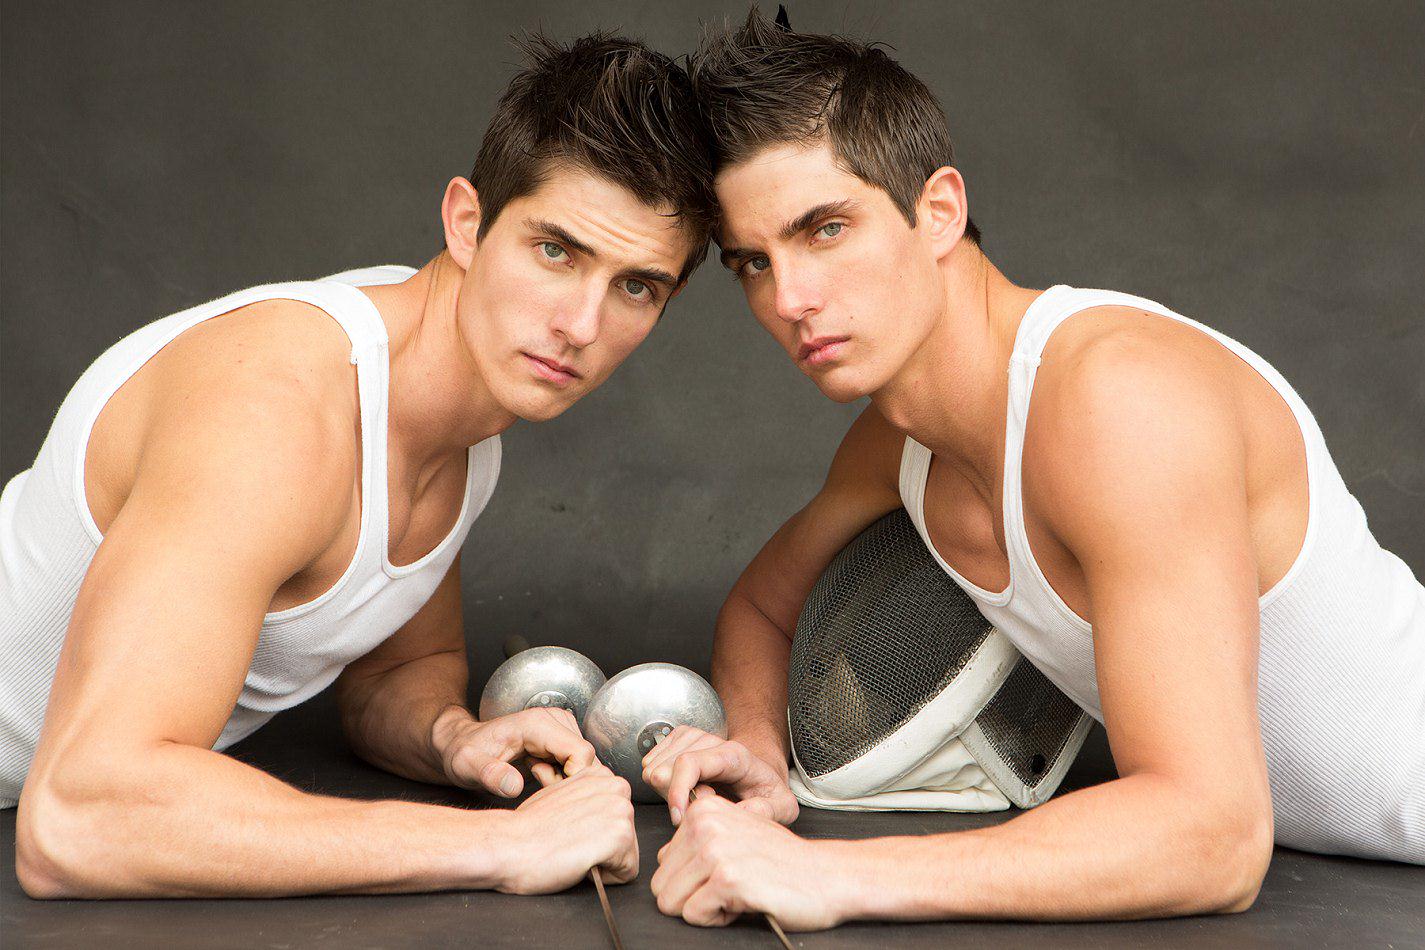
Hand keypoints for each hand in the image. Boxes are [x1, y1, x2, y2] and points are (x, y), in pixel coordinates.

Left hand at [431, 706, 596, 797]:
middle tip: (534, 779)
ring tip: (533, 774)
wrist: (460, 744)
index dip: (570, 779)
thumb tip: (514, 786)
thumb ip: (490, 775)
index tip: (543, 785)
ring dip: (563, 777)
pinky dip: (562, 774)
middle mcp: (554, 720)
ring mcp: (561, 726)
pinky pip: (578, 762)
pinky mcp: (562, 736)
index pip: (582, 753)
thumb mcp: (467, 767)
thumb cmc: (463, 753)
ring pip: (584, 762)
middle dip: (566, 780)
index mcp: (538, 723)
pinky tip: (538, 772)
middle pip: (586, 759)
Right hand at [494, 762, 638, 893]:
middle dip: (603, 848)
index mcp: (603, 776)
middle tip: (570, 843)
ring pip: (628, 855)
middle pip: (628, 836)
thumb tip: (594, 811)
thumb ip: (586, 798)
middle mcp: (618, 787)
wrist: (508, 844)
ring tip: (574, 850)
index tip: (569, 831)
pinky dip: (604, 878)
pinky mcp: (621, 836)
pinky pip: (626, 873)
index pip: (618, 818)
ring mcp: (622, 810)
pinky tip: (579, 861)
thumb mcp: (560, 796)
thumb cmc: (527, 828)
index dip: (594, 834)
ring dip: (603, 862)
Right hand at [640, 726, 798, 825]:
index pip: (689, 763)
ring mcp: (691, 736)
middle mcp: (710, 739)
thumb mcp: (782, 806)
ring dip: (669, 790)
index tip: (678, 817)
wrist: (760, 772)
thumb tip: (741, 813)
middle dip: (674, 796)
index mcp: (733, 755)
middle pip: (665, 768)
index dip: (676, 791)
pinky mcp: (678, 739)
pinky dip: (663, 782)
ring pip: (653, 768)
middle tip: (698, 808)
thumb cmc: (765, 790)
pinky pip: (650, 764)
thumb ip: (767, 811)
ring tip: (695, 798)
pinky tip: (685, 788)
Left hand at [651, 794, 841, 929]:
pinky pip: (693, 915)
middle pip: (661, 885)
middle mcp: (705, 824)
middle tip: (731, 887)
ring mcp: (715, 850)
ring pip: (671, 901)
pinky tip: (745, 902)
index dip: (693, 880)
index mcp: (703, 811)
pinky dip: (718, 920)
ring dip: (704, 908)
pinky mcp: (727, 879)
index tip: (726, 872)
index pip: (663, 863)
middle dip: (693, 897)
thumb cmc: (784, 861)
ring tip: (737, 893)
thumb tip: (662, 860)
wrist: (827, 875)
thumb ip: (698, 842)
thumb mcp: (735, 834)